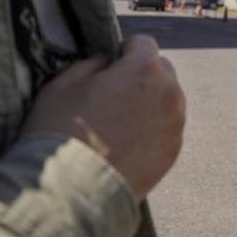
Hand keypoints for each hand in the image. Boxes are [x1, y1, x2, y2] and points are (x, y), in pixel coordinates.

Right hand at [22, 35, 185, 201]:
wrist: (70, 192)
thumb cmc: (61, 132)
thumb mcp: (63, 84)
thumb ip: (91, 64)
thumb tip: (107, 63)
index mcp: (144, 69)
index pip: (142, 43)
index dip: (123, 51)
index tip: (109, 66)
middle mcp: (169, 92)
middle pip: (161, 70)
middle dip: (140, 75)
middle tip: (112, 95)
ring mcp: (175, 124)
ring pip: (167, 100)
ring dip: (149, 103)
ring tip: (117, 123)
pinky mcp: (173, 152)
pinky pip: (166, 128)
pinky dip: (152, 129)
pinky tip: (125, 144)